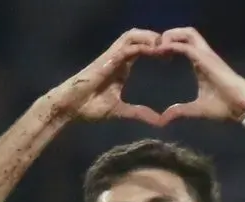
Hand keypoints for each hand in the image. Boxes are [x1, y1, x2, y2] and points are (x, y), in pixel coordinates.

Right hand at [45, 29, 161, 125]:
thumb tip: (159, 122)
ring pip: (133, 36)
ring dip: (149, 37)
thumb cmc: (90, 107)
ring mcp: (112, 56)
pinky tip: (153, 49)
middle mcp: (118, 57)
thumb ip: (139, 113)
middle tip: (173, 48)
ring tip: (164, 46)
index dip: (157, 49)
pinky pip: (126, 46)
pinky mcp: (107, 59)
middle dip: (156, 39)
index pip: (142, 49)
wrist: (71, 107)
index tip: (170, 58)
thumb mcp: (121, 111)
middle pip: (140, 37)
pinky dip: (141, 45)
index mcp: (122, 66)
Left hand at [155, 28, 244, 124]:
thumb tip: (165, 118)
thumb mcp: (196, 109)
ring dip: (171, 36)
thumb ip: (180, 111)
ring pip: (187, 33)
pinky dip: (173, 45)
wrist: (240, 106)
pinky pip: (186, 46)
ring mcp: (206, 54)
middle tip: (155, 48)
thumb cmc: (224, 106)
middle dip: (169, 35)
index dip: (170, 46)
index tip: (157, 56)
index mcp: (200, 62)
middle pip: (185, 33)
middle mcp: (203, 54)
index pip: (184, 44)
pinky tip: (162, 52)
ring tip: (158, 47)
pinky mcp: (206, 58)